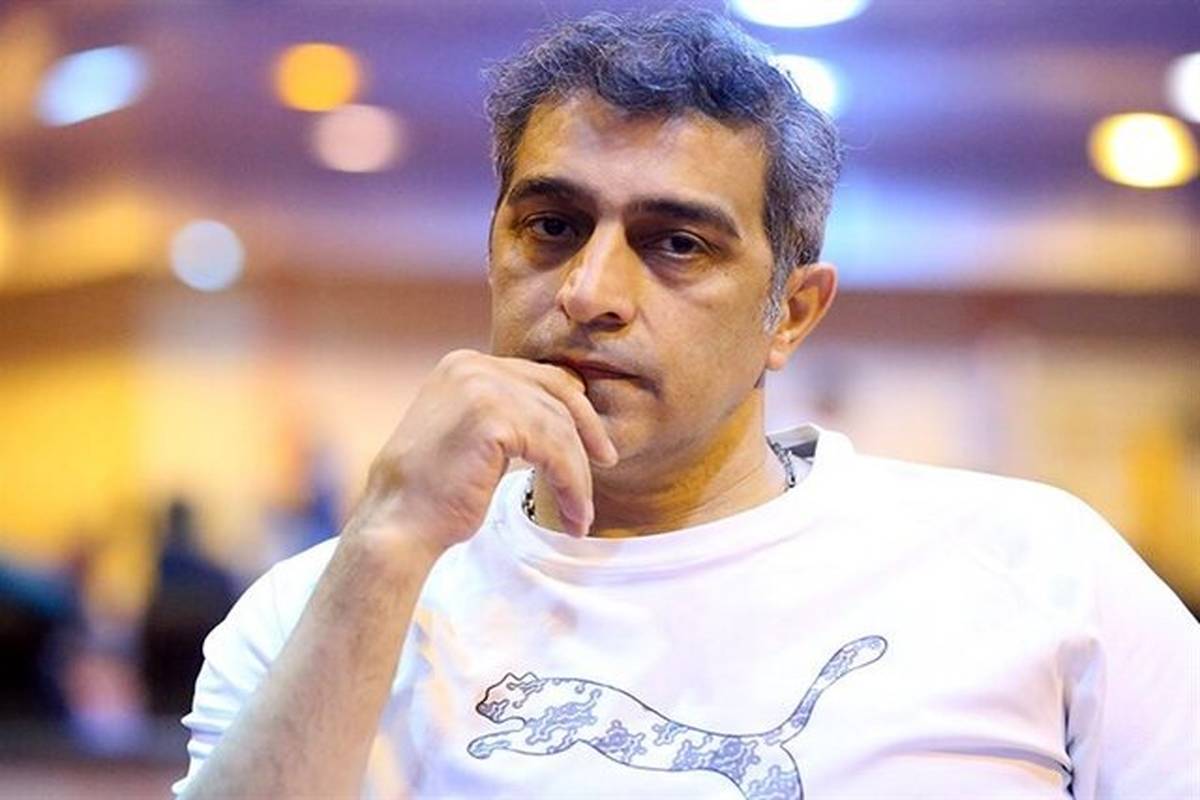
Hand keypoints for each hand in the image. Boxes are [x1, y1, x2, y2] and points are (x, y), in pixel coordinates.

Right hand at [349, 349, 618, 554]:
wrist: (398, 523)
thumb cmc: (434, 491)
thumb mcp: (472, 435)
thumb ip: (507, 414)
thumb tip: (561, 415)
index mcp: (465, 365)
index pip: (541, 377)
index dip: (575, 410)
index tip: (594, 444)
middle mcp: (472, 366)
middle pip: (557, 394)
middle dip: (588, 433)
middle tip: (607, 464)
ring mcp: (481, 388)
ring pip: (559, 428)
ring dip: (578, 474)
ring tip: (581, 512)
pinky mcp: (492, 418)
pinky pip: (555, 451)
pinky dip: (572, 485)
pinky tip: (575, 514)